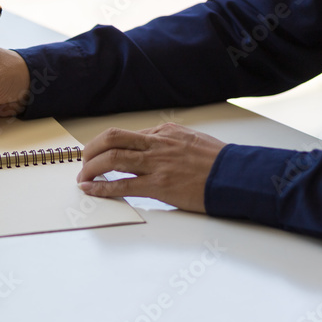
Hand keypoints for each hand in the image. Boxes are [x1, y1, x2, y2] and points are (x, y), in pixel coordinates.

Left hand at [76, 123, 225, 212]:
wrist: (239, 176)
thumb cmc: (221, 162)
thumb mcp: (193, 141)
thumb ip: (170, 143)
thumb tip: (150, 147)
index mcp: (166, 132)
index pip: (127, 134)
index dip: (106, 143)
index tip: (96, 152)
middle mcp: (158, 144)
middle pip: (112, 139)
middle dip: (90, 150)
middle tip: (83, 161)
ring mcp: (157, 164)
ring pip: (113, 159)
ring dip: (91, 168)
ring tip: (82, 177)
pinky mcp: (160, 185)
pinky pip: (122, 185)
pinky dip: (102, 187)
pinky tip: (90, 189)